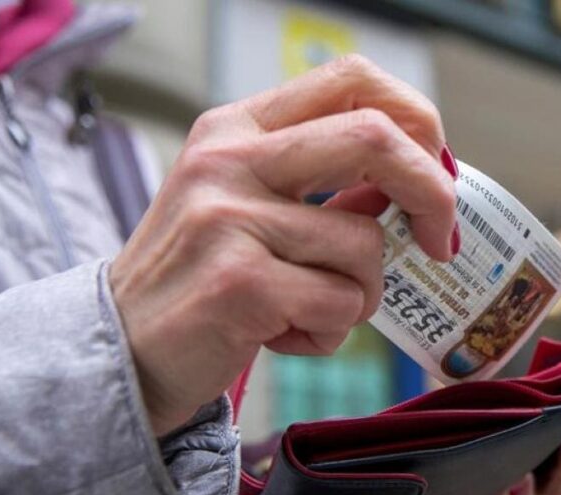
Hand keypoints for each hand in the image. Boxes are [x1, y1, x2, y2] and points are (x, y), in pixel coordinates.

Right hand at [110, 55, 456, 435]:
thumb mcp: (252, 208)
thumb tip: (421, 181)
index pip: (353, 79)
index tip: (436, 173)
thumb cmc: (201, 277)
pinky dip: (329, 333)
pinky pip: (340, 305)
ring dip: (360, 295)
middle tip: (438, 243)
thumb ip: (327, 187)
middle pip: (376, 138)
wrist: (122, 349)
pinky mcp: (237, 282)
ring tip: (306, 309)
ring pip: (366, 245)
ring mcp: (229, 217)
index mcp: (239, 128)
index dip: (417, 121)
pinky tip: (281, 335)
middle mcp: (230, 159)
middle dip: (432, 194)